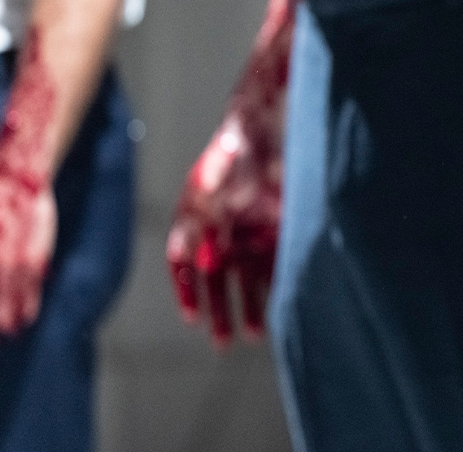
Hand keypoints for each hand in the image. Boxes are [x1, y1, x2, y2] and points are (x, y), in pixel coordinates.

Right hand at [167, 113, 280, 345]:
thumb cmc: (244, 135)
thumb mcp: (229, 149)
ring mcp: (246, 230)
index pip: (183, 260)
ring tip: (252, 336)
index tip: (191, 317)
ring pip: (242, 279)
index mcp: (196, 211)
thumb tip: (203, 206)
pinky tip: (279, 311)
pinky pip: (269, 267)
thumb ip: (218, 173)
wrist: (274, 121)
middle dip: (218, 310)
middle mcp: (218, 227)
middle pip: (213, 278)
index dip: (186, 290)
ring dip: (245, 308)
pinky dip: (271, 290)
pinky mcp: (272, 230)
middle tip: (221, 340)